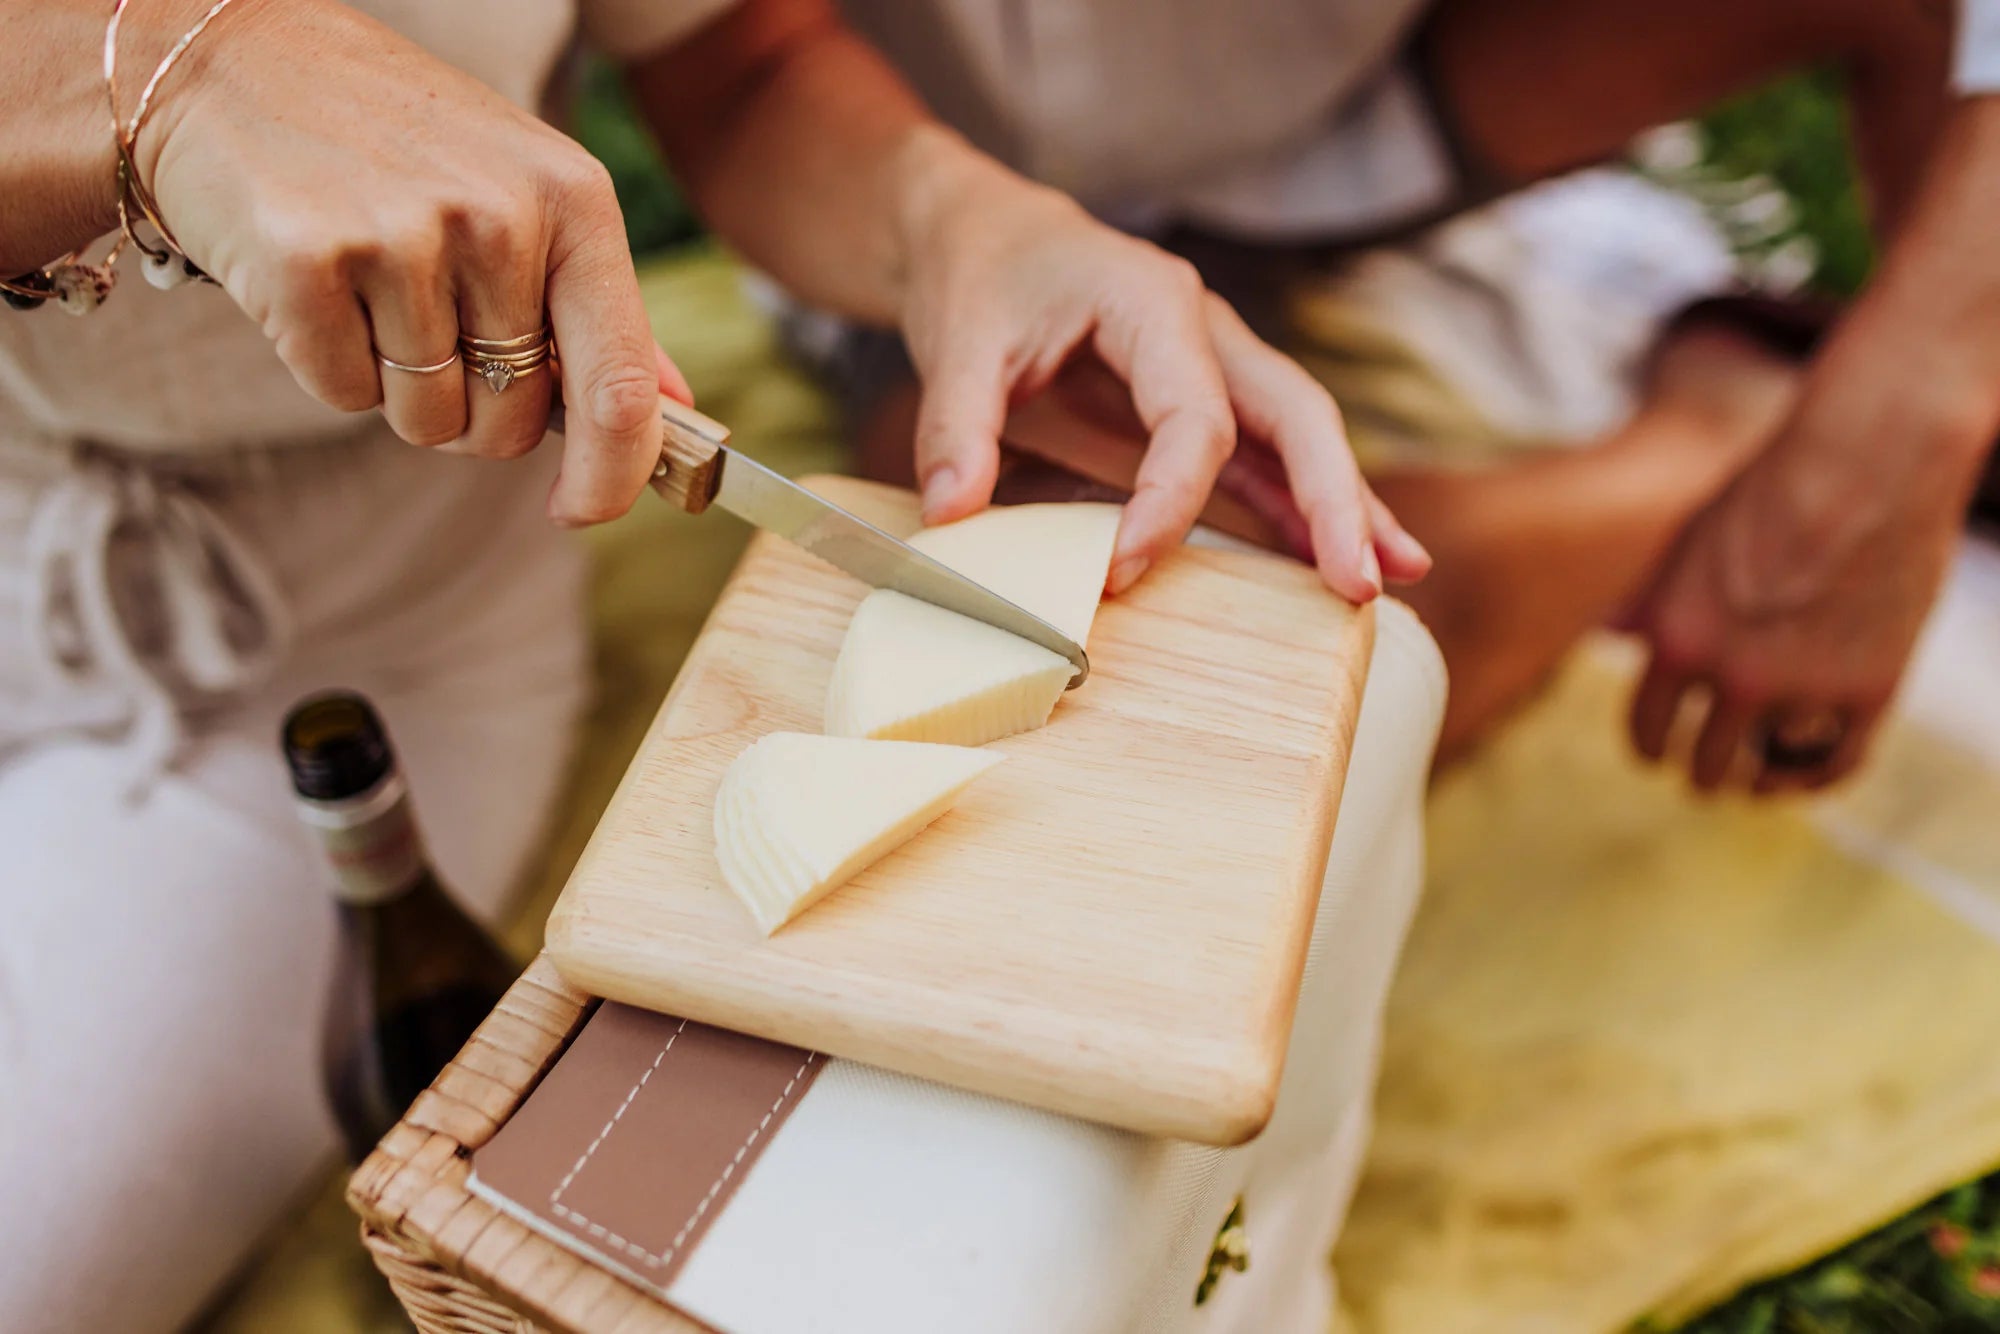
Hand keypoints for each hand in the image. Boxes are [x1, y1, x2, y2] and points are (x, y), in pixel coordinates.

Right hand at [139, 0, 685, 522]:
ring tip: (369, 285)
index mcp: (574, 200)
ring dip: (397, 387)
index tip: (583, 510)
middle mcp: (499, 215)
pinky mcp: (308, 261)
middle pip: (512, 421)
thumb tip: (679, 407)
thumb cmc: (394, 142)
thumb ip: (601, 309)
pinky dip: (327, 364)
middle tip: (428, 321)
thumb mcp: (522, 192)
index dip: (612, 474)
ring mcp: (403, 235)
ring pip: (428, 418)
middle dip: (472, 408)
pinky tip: (316, 281)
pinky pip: (344, 394)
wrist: (225, 65)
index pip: (621, 385)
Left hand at [894, 135, 1427, 599]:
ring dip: (1347, 507)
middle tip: (1356, 584)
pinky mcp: (1203, 403)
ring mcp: (1215, 367)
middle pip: (1295, 415)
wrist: (982, 233)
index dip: (1167, 502)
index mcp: (1154, 304)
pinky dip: (1307, 506)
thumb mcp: (954, 342)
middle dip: (1332, 500)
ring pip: (1301, 436)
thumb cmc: (979, 274)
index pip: (1194, 418)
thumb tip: (953, 512)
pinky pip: (1270, 457)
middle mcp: (1206, 331)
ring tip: (1392, 579)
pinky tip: (1344, 558)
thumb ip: (955, 427)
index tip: (1121, 568)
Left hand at [1626, 322, 1994, 791]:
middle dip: (1703, 772)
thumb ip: (1656, 604)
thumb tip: (1614, 637)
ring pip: (1767, 771)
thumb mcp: (1687, 544)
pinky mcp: (1869, 688)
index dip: (1651, 751)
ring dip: (1759, 779)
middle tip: (1706, 775)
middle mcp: (1732, 673)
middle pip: (1705, 765)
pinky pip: (1835, 764)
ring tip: (1755, 779)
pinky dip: (1815, 774)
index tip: (1658, 757)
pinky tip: (1804, 772)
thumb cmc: (1771, 488)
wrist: (1866, 458)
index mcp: (1675, 637)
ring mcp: (1804, 686)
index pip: (1646, 730)